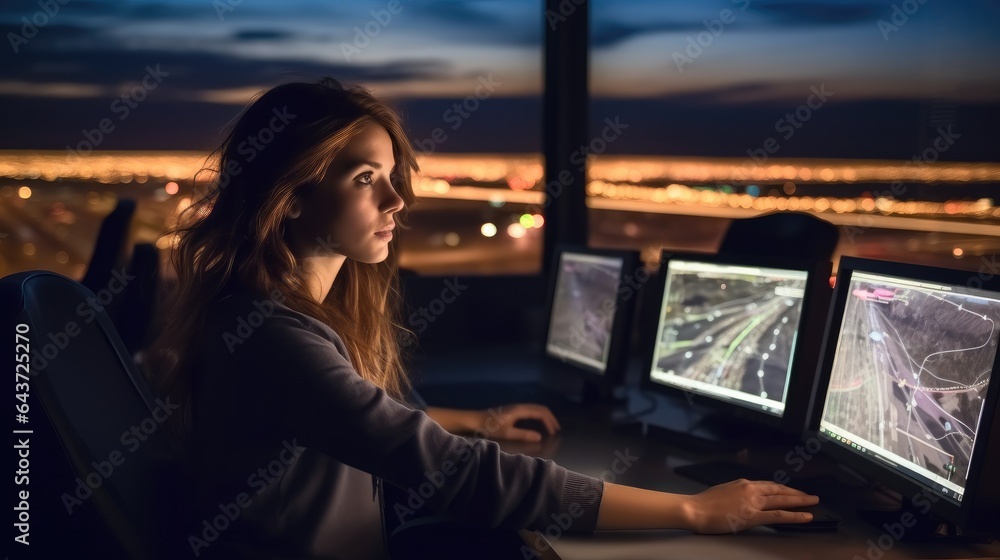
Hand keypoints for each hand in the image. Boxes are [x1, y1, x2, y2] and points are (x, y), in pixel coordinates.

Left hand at [474, 403, 560, 441]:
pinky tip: (538, 424)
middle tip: (556, 429)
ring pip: (536, 409)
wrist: (476, 420)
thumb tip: (540, 437)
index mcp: (520, 410)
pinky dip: (538, 416)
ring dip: (545, 417)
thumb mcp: (507, 433)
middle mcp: (520, 406)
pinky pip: (531, 411)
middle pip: (540, 409)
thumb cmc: (490, 426)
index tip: (554, 433)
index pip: (540, 413)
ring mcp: (517, 407)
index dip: (549, 422)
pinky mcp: (514, 410)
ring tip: (550, 427)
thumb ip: (524, 435)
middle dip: (550, 418)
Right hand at [684, 479, 818, 533]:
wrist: (695, 509)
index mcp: (743, 483)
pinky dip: (794, 515)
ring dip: (800, 500)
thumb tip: (742, 499)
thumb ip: (736, 494)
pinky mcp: (753, 516)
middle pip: (779, 489)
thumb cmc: (704, 503)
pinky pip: (779, 515)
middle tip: (810, 496)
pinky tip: (806, 516)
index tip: (791, 490)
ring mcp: (753, 502)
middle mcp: (751, 489)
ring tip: (813, 502)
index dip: (782, 488)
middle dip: (796, 492)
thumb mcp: (723, 492)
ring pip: (782, 499)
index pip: (768, 485)